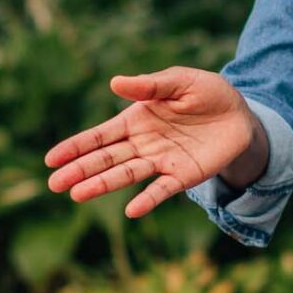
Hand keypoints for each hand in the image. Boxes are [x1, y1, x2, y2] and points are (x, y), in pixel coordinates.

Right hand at [45, 68, 258, 219]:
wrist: (241, 114)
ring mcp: (160, 162)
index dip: (75, 147)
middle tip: (55, 183)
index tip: (51, 160)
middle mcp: (142, 144)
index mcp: (135, 120)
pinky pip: (161, 190)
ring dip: (103, 185)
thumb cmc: (206, 93)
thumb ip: (150, 84)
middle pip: (105, 159)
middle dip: (80, 170)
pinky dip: (147, 200)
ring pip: (126, 175)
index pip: (99, 136)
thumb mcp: (180, 81)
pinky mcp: (182, 175)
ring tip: (78, 195)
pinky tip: (132, 211)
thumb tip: (115, 82)